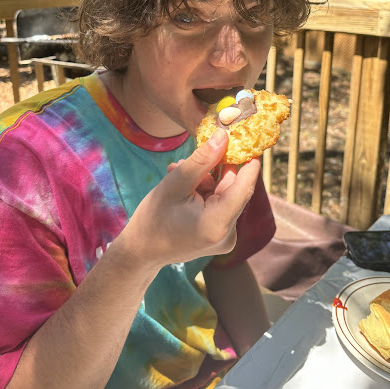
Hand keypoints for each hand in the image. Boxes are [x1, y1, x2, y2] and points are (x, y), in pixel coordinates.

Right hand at [122, 128, 260, 268]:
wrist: (141, 252)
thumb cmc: (153, 218)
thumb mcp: (175, 183)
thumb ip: (202, 160)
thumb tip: (223, 136)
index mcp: (218, 224)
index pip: (244, 187)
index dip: (248, 162)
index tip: (248, 140)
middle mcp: (228, 234)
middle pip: (232, 189)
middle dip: (213, 169)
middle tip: (190, 156)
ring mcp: (225, 237)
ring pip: (223, 194)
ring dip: (204, 179)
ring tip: (176, 171)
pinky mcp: (219, 236)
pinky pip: (218, 205)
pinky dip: (204, 192)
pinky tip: (184, 185)